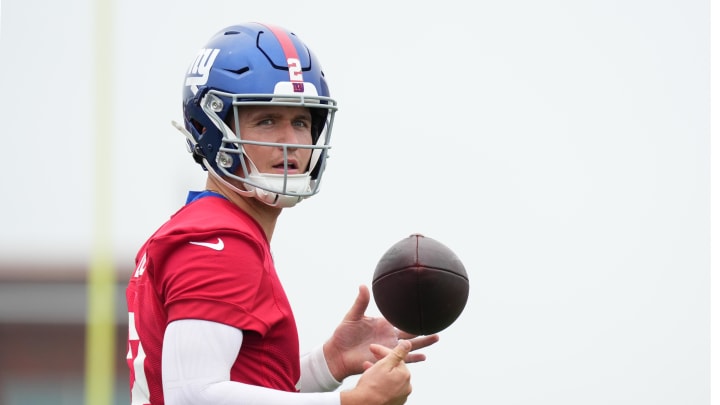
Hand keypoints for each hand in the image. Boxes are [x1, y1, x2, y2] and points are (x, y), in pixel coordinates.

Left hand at [324, 285, 439, 380]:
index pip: (401, 317)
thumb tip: (364, 285)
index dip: (412, 314)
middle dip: (424, 328)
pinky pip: (402, 360)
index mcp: (383, 324)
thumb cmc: (343, 334)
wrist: (337, 354)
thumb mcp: (352, 316)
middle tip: (438, 322)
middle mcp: (389, 335)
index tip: (424, 307)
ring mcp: (389, 348)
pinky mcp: (385, 359)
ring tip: (436, 337)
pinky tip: (424, 357)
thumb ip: (360, 302)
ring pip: (411, 345)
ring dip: (424, 342)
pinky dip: (413, 358)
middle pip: (411, 332)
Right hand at [340, 340, 412, 404]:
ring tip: (368, 370)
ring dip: (380, 372)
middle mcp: (406, 387)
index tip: (373, 348)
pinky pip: (388, 387)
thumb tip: (407, 344)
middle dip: (382, 361)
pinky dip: (382, 382)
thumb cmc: (371, 387)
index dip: (383, 351)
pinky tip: (372, 381)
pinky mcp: (394, 402)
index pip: (396, 357)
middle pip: (394, 368)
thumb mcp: (384, 364)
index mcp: (405, 375)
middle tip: (371, 358)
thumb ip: (398, 353)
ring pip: (390, 377)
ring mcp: (400, 396)